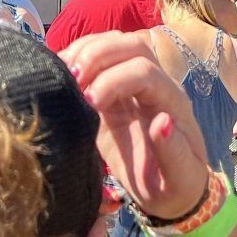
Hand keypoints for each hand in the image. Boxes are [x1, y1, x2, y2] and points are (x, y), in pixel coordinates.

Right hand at [63, 33, 208, 221]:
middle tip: (70, 77)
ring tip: (60, 73)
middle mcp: (155, 86)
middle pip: (131, 46)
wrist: (170, 191)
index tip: (90, 103)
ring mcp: (132, 86)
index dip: (115, 79)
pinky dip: (75, 59)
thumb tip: (161, 121)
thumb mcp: (179, 178)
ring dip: (84, 51)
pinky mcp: (111, 94)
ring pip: (113, 45)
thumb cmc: (175, 186)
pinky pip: (96, 63)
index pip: (144, 71)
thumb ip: (172, 152)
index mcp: (172, 102)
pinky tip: (58, 74)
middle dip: (98, 54)